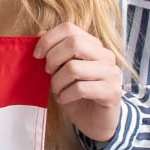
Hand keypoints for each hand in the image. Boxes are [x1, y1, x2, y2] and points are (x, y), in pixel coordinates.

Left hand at [35, 22, 122, 142]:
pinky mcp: (112, 92)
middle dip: (53, 59)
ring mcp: (111, 73)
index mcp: (93, 45)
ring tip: (57, 90)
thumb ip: (53, 51)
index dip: (48, 39)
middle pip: (74, 43)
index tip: (37, 55)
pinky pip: (80, 88)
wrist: (96, 121)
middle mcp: (105, 55)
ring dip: (57, 82)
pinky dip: (65, 95)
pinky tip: (64, 99)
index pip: (69, 28)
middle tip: (48, 73)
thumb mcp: (60, 70)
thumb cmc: (75, 93)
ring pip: (74, 68)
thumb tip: (40, 32)